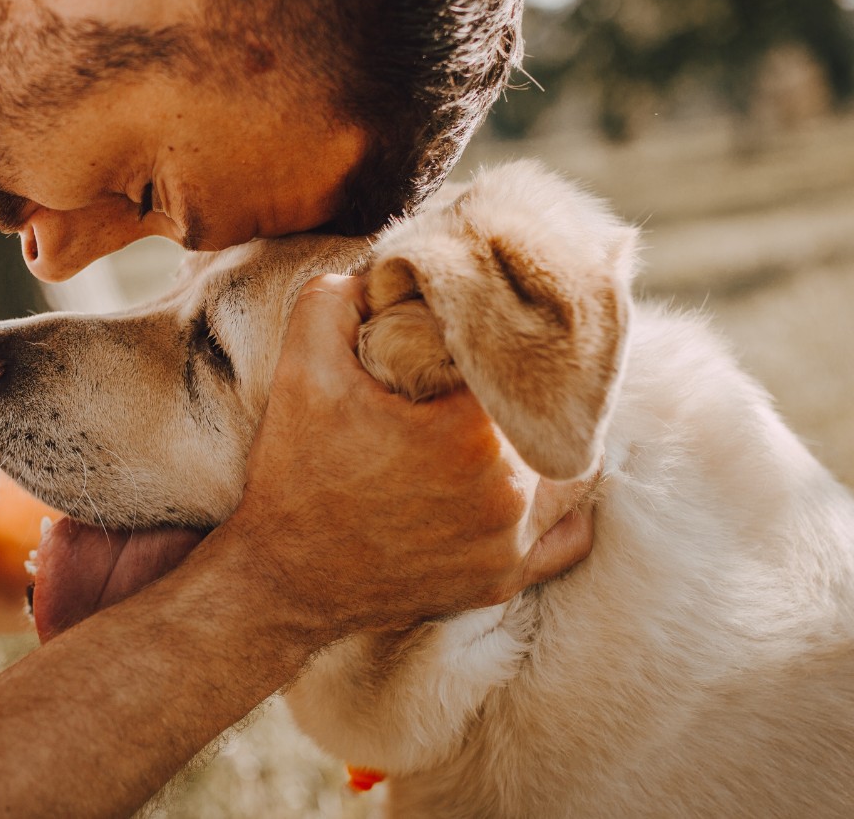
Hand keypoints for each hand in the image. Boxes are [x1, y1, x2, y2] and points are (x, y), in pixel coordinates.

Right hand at [223, 274, 594, 640]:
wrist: (280, 580)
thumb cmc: (294, 475)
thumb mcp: (302, 369)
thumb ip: (338, 299)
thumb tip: (383, 274)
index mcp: (472, 434)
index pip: (521, 362)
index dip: (501, 339)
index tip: (477, 332)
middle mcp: (509, 494)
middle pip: (554, 414)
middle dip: (526, 390)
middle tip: (491, 374)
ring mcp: (511, 544)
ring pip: (573, 472)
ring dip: (548, 442)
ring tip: (510, 420)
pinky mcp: (503, 580)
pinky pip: (568, 536)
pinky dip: (558, 505)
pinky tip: (527, 479)